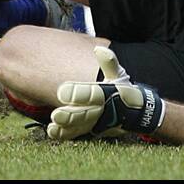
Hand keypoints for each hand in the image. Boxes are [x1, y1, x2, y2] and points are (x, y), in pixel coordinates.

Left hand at [48, 46, 165, 140]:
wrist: (132, 112)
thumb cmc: (120, 90)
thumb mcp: (117, 75)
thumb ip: (109, 63)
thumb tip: (100, 49)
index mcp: (108, 95)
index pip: (94, 95)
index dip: (79, 94)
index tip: (62, 91)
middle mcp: (102, 112)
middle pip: (86, 114)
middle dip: (71, 115)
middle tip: (56, 114)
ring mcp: (95, 123)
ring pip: (80, 126)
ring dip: (67, 125)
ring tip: (53, 121)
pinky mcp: (88, 130)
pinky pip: (76, 133)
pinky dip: (64, 134)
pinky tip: (52, 130)